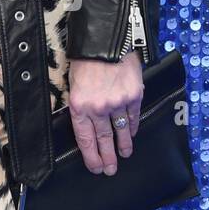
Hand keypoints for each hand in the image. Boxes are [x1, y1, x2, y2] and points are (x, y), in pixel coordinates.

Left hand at [66, 51, 143, 175]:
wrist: (105, 39)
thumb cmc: (85, 58)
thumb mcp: (74, 82)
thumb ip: (81, 103)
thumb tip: (86, 120)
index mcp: (79, 105)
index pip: (85, 139)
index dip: (91, 156)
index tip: (96, 168)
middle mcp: (99, 108)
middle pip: (104, 139)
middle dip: (107, 157)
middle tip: (111, 170)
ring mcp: (118, 103)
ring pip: (121, 131)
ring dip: (123, 145)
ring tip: (124, 155)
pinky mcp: (134, 96)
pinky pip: (133, 117)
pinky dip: (133, 127)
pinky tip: (132, 134)